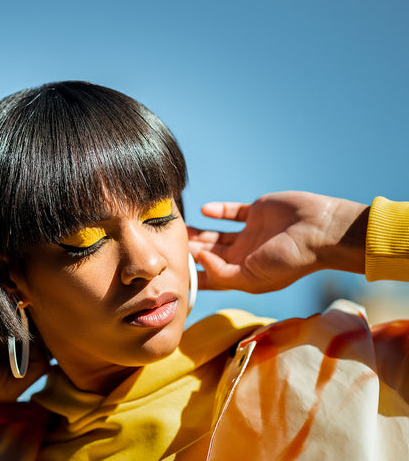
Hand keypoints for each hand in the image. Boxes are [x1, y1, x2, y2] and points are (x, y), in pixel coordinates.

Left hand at [188, 191, 368, 293]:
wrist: (319, 230)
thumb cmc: (289, 260)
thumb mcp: (253, 277)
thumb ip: (222, 273)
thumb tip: (200, 261)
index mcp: (244, 274)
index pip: (213, 278)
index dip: (194, 277)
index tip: (172, 273)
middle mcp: (245, 255)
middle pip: (210, 254)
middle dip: (191, 251)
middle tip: (169, 244)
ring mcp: (250, 233)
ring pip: (217, 234)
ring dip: (199, 232)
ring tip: (180, 227)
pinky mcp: (255, 212)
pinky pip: (232, 212)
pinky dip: (218, 211)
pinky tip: (205, 210)